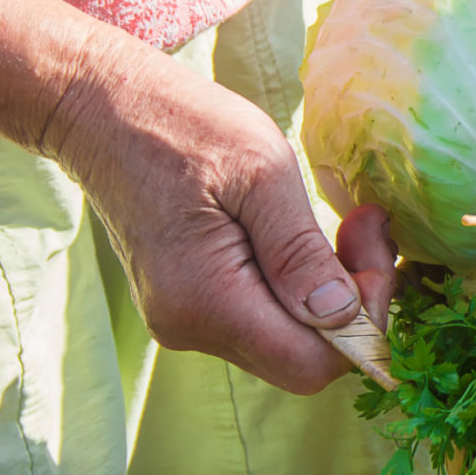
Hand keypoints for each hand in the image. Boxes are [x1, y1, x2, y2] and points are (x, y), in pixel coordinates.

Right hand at [51, 45, 398, 393]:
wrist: (102, 111)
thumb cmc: (182, 126)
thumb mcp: (260, 173)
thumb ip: (300, 252)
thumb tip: (341, 316)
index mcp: (205, 302)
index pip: (312, 363)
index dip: (365, 321)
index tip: (373, 244)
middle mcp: (191, 328)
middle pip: (304, 358)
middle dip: (356, 302)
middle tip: (367, 224)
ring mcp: (187, 320)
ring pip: (290, 339)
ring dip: (333, 290)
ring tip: (346, 222)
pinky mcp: (191, 303)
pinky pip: (266, 317)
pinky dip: (301, 284)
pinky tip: (308, 234)